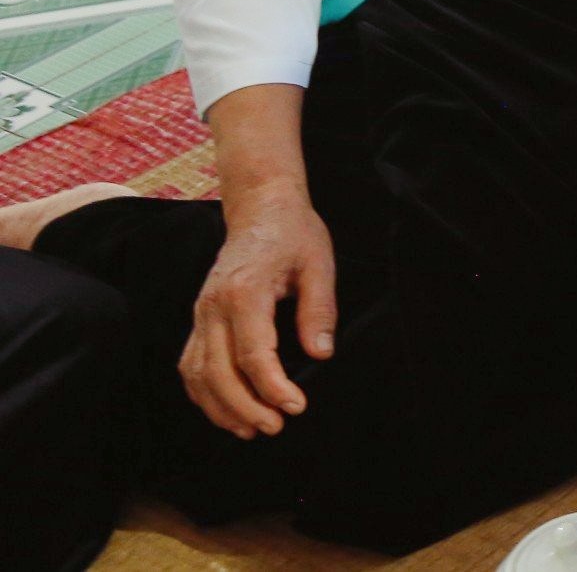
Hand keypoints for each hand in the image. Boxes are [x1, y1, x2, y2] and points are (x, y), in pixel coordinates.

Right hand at [181, 187, 334, 437]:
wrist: (261, 210)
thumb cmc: (294, 234)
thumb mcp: (319, 264)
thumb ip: (319, 309)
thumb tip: (321, 355)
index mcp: (244, 291)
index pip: (253, 352)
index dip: (272, 386)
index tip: (296, 407)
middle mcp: (212, 306)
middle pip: (218, 371)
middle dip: (245, 407)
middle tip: (275, 428)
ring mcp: (200, 314)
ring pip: (198, 374)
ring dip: (221, 408)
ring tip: (252, 430)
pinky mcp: (198, 320)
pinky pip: (191, 365)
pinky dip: (204, 394)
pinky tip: (228, 412)